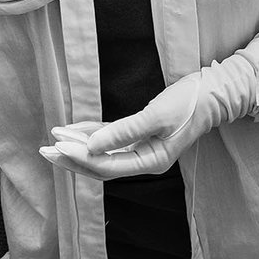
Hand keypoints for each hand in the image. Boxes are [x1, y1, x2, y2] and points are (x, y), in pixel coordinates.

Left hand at [40, 56, 255, 179]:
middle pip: (100, 166)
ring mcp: (143, 149)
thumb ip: (123, 132)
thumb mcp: (156, 116)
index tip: (58, 147)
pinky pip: (112, 140)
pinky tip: (74, 130)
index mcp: (151, 162)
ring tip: (52, 140)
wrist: (214, 92)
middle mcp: (144, 160)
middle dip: (72, 158)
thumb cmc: (190, 103)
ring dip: (78, 147)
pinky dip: (93, 135)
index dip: (80, 158)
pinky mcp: (142, 135)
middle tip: (44, 151)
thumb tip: (90, 147)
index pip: (107, 167)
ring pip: (103, 154)